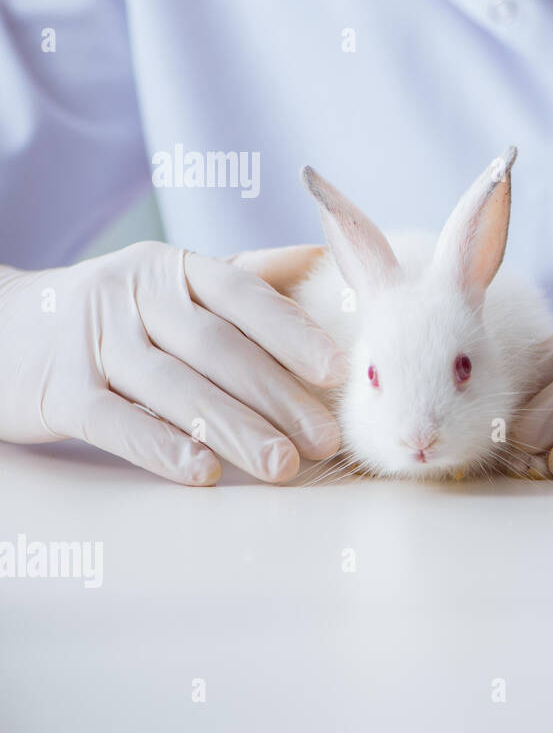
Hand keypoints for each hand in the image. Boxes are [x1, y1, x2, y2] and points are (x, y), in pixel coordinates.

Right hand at [0, 241, 345, 484]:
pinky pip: (116, 421)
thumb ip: (248, 276)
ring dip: (235, 429)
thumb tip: (323, 258)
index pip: (241, 294)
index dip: (292, 332)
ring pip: (175, 387)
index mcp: (173, 268)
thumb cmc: (116, 315)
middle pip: (217, 347)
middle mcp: (134, 295)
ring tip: (283, 465)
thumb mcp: (174, 284)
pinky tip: (203, 474)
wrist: (1, 329)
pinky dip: (161, 447)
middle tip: (326, 440)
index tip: (339, 371)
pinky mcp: (57, 389)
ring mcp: (92, 340)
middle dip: (278, 396)